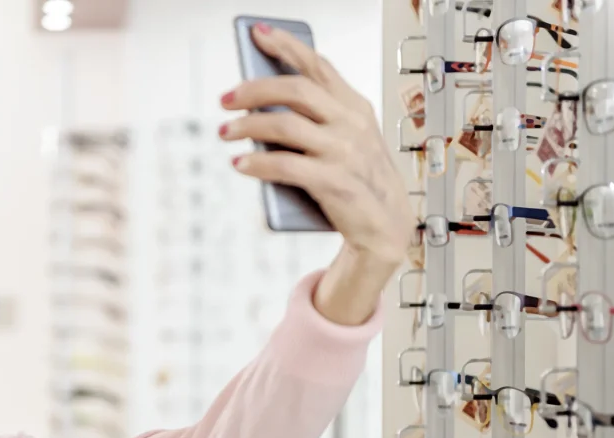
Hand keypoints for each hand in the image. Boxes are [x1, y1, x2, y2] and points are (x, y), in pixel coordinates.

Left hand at [219, 23, 413, 268]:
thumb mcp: (347, 141)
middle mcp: (351, 123)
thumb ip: (316, 120)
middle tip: (226, 99)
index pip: (317, 66)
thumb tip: (261, 108)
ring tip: (226, 132)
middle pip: (295, 89)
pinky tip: (239, 163)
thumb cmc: (359, 181)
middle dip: (254, 89)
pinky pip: (284, 165)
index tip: (258, 33)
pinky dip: (256, 162)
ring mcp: (344, 151)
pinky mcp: (334, 181)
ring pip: (284, 125)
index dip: (286, 45)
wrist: (387, 227)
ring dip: (247, 126)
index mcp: (355, 107)